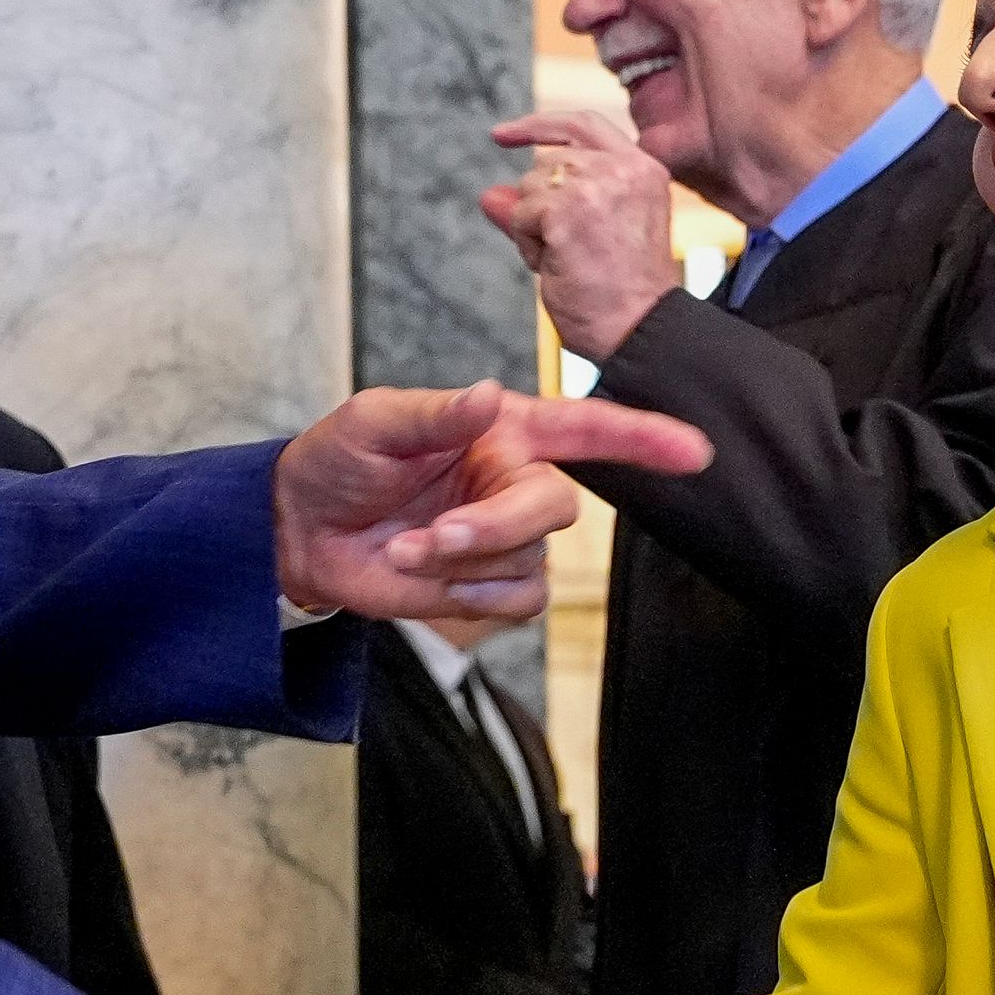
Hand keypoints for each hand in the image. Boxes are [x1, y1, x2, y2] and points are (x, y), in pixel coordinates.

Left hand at [273, 382, 710, 622]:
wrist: (299, 530)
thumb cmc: (338, 460)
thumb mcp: (375, 420)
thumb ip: (436, 411)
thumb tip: (489, 395)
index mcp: (503, 431)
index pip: (588, 429)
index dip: (645, 438)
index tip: (695, 450)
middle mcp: (515, 479)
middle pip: (555, 506)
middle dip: (495, 526)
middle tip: (430, 535)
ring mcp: (505, 536)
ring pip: (532, 558)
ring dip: (466, 563)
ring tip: (406, 550)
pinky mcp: (488, 584)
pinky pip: (521, 599)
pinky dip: (476, 596)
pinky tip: (432, 580)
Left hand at [482, 112, 682, 362]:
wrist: (642, 330)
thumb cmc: (623, 294)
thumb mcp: (590, 235)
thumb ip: (543, 206)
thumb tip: (490, 196)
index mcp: (642, 169)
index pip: (582, 125)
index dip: (538, 126)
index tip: (500, 135)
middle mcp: (623, 169)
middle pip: (547, 164)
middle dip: (541, 204)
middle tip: (569, 250)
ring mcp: (596, 186)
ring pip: (529, 189)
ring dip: (534, 228)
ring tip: (569, 261)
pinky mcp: (567, 211)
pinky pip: (520, 216)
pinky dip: (528, 245)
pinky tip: (557, 267)